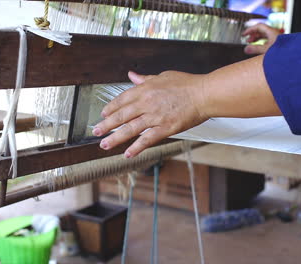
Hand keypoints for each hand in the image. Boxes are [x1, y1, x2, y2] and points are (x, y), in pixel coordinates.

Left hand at [92, 71, 208, 157]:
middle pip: (121, 115)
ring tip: (105, 144)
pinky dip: (136, 147)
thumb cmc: (187, 84)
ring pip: (130, 129)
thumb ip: (145, 79)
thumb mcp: (163, 76)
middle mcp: (147, 103)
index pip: (122, 99)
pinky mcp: (165, 128)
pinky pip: (147, 139)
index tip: (104, 114)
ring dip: (116, 138)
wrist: (204, 94)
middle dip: (107, 124)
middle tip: (96, 131)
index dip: (111, 108)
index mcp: (145, 89)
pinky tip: (128, 153)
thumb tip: (132, 76)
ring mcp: (155, 117)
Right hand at [242, 23, 280, 54]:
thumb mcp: (266, 50)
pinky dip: (262, 43)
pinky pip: (268, 41)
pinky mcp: (278, 44)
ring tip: (251, 43)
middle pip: (261, 31)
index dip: (250, 29)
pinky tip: (259, 48)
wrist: (292, 57)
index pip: (259, 26)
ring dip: (257, 39)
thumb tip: (246, 49)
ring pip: (264, 36)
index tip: (244, 34)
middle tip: (247, 39)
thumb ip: (255, 49)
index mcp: (272, 32)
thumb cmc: (282, 52)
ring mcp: (276, 38)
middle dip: (253, 35)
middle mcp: (274, 34)